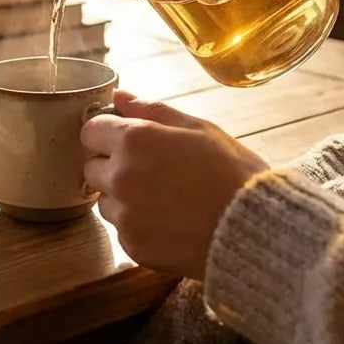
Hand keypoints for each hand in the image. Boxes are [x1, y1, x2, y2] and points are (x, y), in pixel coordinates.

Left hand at [81, 91, 267, 278]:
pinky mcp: (132, 246)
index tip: (125, 140)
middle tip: (151, 169)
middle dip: (112, 165)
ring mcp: (125, 215)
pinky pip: (122, 229)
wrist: (253, 229)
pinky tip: (169, 220)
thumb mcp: (197, 127)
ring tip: (163, 198)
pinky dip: (138, 225)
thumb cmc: (231, 171)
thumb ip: (151, 110)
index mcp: (134, 140)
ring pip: (105, 200)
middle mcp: (121, 177)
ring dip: (122, 197)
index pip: (90, 131)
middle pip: (91, 167)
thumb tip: (119, 97)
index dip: (107, 133)